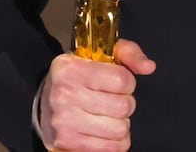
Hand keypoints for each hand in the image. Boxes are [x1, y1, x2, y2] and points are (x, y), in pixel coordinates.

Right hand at [40, 39, 156, 151]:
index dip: (127, 83)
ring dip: (120, 124)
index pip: (122, 80)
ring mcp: (64, 121)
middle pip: (123, 106)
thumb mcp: (100, 56)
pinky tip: (102, 131)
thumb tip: (149, 67)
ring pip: (120, 130)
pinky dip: (114, 142)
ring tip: (106, 115)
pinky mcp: (67, 143)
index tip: (118, 83)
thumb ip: (128, 54)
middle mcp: (64, 94)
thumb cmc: (78, 77)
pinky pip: (111, 148)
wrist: (46, 101)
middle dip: (125, 104)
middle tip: (111, 100)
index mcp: (71, 69)